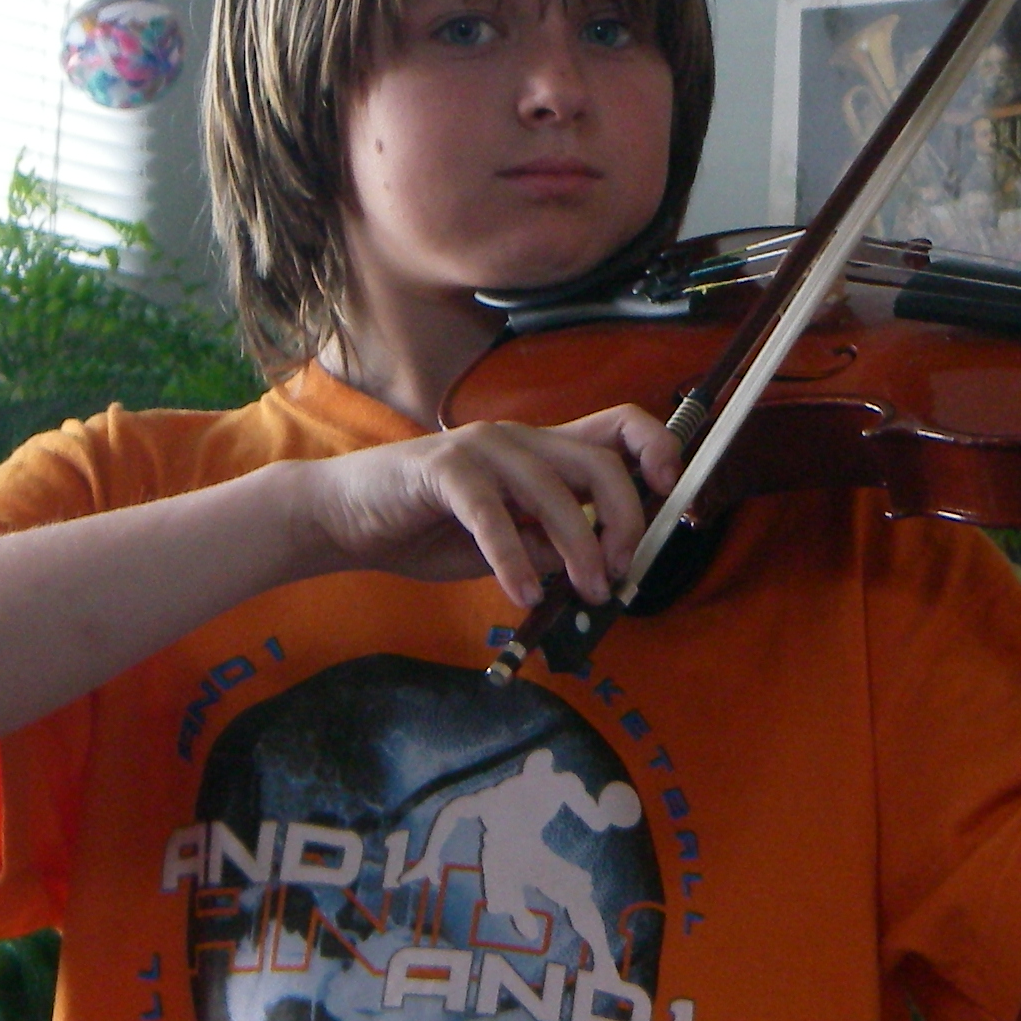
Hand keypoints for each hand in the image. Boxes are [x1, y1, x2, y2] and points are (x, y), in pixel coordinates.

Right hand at [290, 406, 681, 607]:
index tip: (674, 492)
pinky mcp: (442, 469)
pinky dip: (514, 559)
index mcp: (541, 451)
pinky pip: (492, 514)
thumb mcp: (506, 547)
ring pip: (554, 491)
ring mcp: (481, 449)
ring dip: (579, 548)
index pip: (618, 426)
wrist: (346, 518)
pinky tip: (522, 594)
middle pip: (600, 462)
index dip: (657, 449)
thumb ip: (549, 548)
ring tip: (586, 591)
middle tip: (621, 572)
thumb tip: (598, 569)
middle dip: (627, 519)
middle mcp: (519, 440)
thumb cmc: (429, 530)